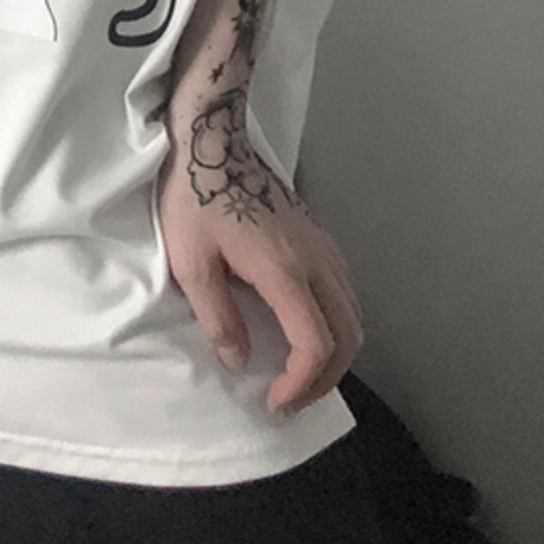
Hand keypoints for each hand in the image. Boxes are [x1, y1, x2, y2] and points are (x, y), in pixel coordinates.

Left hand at [157, 92, 363, 416]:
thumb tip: (239, 361)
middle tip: (289, 401)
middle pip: (347, 338)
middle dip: (323, 381)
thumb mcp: (191, 263)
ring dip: (333, 357)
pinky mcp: (321, 242)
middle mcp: (316, 262)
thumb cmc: (195, 199)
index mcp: (284, 271)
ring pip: (353, 317)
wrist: (216, 141)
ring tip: (298, 378)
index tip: (274, 401)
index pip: (315, 344)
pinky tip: (305, 337)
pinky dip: (335, 328)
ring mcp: (324, 249)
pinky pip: (345, 295)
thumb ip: (218, 317)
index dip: (300, 384)